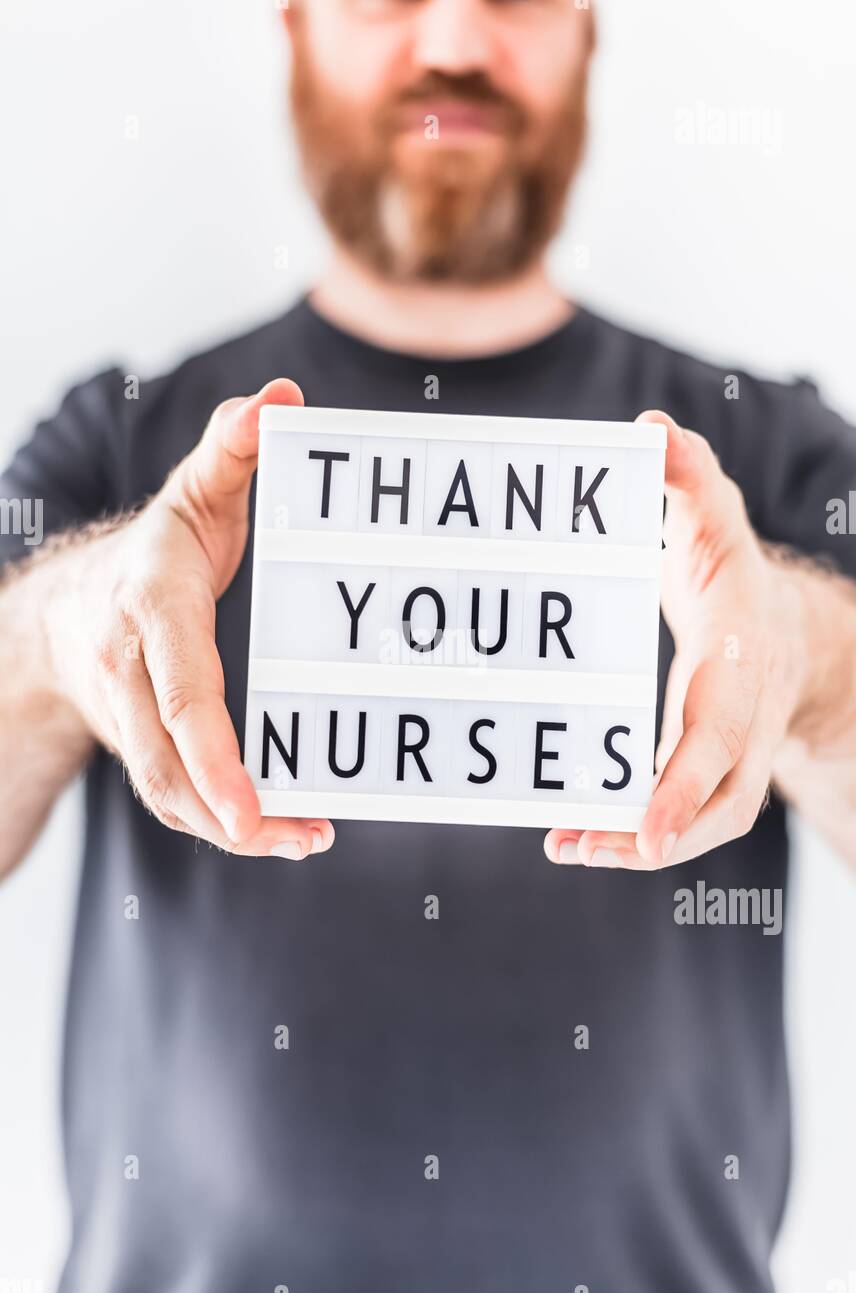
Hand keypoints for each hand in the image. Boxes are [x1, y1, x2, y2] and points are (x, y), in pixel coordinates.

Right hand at [45, 380, 333, 860]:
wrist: (63, 609)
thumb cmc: (154, 548)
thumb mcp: (195, 490)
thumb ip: (235, 446)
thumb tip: (284, 401)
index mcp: (149, 607)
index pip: (180, 691)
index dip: (215, 754)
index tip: (255, 807)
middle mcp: (127, 667)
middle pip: (169, 761)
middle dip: (230, 812)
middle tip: (302, 837)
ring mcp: (126, 711)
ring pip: (168, 790)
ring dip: (231, 828)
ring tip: (304, 839)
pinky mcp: (139, 742)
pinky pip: (171, 793)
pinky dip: (217, 818)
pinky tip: (274, 829)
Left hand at [544, 411, 805, 869]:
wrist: (786, 631)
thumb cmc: (731, 570)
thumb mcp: (713, 514)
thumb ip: (688, 473)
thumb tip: (653, 431)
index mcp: (740, 656)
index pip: (720, 730)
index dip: (686, 784)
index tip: (647, 830)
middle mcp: (745, 714)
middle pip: (720, 797)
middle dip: (658, 833)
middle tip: (585, 847)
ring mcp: (735, 751)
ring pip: (707, 820)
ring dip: (638, 846)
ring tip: (570, 848)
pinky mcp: (709, 771)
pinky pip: (684, 815)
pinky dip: (634, 834)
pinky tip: (577, 839)